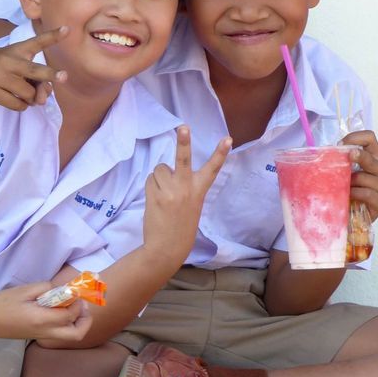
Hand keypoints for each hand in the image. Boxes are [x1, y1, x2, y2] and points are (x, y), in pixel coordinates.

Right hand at [0, 26, 67, 111]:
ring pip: (27, 93)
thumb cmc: (2, 63)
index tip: (68, 29)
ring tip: (24, 93)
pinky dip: (22, 105)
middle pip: (33, 70)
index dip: (53, 36)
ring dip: (31, 98)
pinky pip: (16, 105)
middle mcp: (9, 61)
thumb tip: (41, 100)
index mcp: (19, 50)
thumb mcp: (17, 60)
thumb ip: (34, 77)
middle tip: (64, 76)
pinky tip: (17, 99)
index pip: (37, 42)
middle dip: (50, 74)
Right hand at [0, 282, 91, 341]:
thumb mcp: (25, 290)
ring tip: (71, 307)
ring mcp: (40, 337)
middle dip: (85, 320)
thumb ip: (46, 288)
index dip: (77, 303)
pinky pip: (58, 334)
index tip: (75, 291)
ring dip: (76, 323)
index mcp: (41, 319)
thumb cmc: (2, 302)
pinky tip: (58, 310)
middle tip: (82, 306)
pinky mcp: (36, 337)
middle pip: (76, 334)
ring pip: (68, 336)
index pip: (70, 315)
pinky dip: (65, 324)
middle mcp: (44, 332)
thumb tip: (62, 290)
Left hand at [142, 126, 230, 261]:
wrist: (167, 248)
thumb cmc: (180, 227)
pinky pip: (150, 180)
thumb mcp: (192, 206)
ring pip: (160, 169)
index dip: (220, 153)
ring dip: (159, 177)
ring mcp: (170, 191)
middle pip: (183, 159)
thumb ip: (185, 188)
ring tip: (163, 195)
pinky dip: (151, 186)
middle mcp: (186, 188)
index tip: (227, 139)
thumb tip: (169, 171)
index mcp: (199, 191)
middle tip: (184, 127)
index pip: (212, 169)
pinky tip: (155, 201)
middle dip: (183, 141)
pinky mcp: (156, 195)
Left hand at [341, 130, 377, 220]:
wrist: (351, 218)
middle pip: (370, 157)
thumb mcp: (343, 172)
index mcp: (374, 158)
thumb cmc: (347, 191)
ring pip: (365, 177)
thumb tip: (327, 149)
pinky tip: (348, 195)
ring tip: (343, 187)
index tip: (340, 145)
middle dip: (355, 157)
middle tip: (344, 158)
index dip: (355, 137)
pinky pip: (366, 193)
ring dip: (350, 181)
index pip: (370, 138)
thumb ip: (340, 160)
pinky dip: (355, 193)